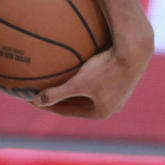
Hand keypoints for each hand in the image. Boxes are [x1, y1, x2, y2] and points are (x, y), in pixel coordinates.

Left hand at [32, 18, 153, 118]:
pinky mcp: (119, 80)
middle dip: (58, 98)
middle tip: (39, 90)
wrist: (134, 52)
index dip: (47, 106)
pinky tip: (72, 66)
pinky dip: (80, 78)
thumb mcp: (78, 83)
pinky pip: (95, 82)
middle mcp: (111, 106)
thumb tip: (35, 101)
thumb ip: (56, 93)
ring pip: (87, 93)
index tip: (31, 99)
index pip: (67, 111)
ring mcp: (117, 94)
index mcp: (101, 112)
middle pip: (77, 104)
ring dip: (69, 88)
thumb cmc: (106, 69)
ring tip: (53, 80)